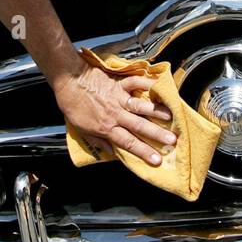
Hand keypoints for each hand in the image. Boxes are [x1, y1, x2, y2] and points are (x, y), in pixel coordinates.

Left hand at [52, 64, 174, 167]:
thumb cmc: (73, 105)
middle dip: (156, 135)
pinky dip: (147, 84)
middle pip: (139, 126)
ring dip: (155, 111)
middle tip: (172, 141)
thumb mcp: (81, 129)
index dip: (143, 152)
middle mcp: (115, 114)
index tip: (157, 160)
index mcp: (106, 127)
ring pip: (140, 106)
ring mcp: (118, 98)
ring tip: (170, 117)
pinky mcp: (119, 83)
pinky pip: (135, 83)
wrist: (69, 81)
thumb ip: (98, 141)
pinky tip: (158, 86)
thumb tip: (112, 152)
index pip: (128, 143)